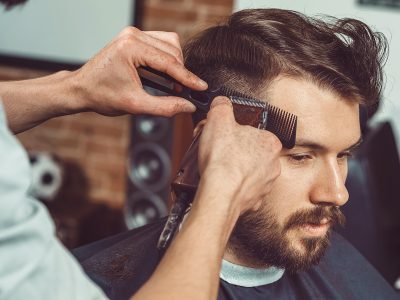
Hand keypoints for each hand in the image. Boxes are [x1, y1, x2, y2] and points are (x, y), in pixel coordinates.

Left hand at [71, 27, 207, 116]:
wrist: (82, 88)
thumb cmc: (102, 95)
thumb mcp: (135, 105)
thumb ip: (165, 107)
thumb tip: (187, 106)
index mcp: (131, 48)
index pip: (169, 62)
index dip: (188, 77)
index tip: (202, 87)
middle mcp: (133, 36)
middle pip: (173, 50)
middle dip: (181, 71)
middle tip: (183, 91)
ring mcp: (132, 34)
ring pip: (170, 43)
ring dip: (176, 63)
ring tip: (174, 83)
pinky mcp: (133, 38)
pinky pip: (160, 42)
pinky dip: (167, 58)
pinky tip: (165, 74)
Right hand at [197, 96, 281, 213]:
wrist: (220, 194)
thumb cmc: (223, 160)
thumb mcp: (218, 118)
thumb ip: (222, 105)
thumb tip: (222, 103)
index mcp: (270, 143)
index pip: (254, 132)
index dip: (236, 133)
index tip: (225, 137)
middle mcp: (273, 164)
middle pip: (251, 153)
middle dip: (236, 151)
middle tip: (220, 152)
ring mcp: (265, 184)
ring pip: (249, 172)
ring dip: (235, 170)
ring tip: (219, 168)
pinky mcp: (255, 200)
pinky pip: (243, 190)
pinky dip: (233, 187)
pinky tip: (222, 183)